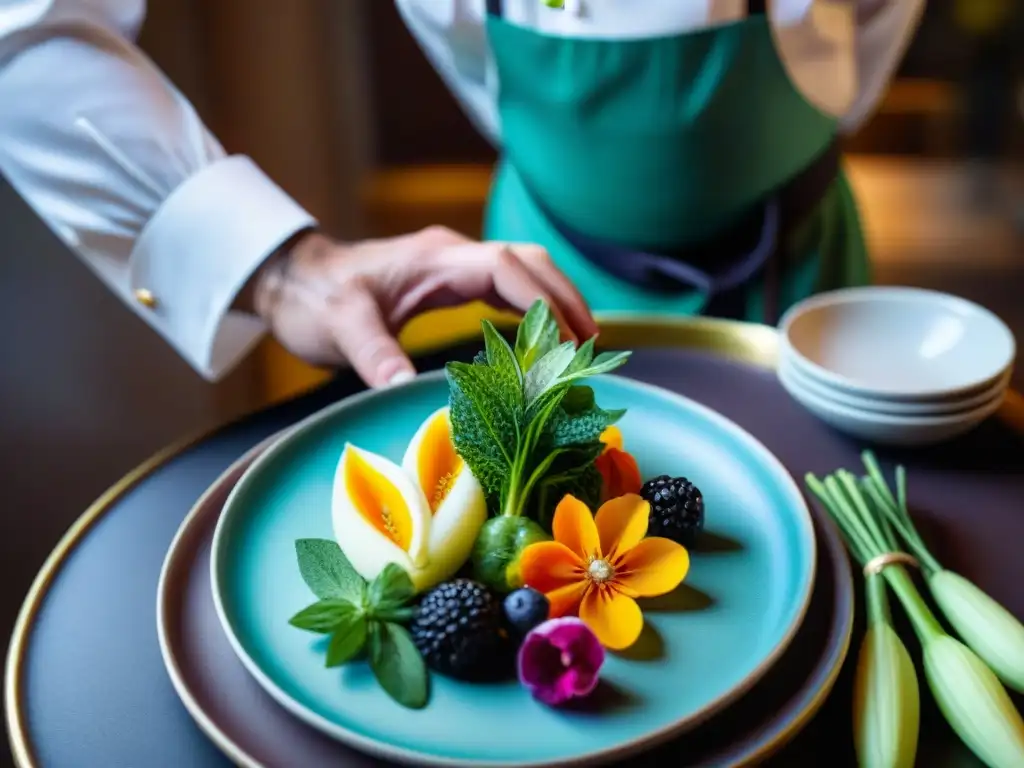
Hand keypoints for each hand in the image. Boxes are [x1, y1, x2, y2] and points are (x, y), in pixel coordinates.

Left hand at [245, 227, 597, 386]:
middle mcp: (452, 254)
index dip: (546, 298)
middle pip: (529, 262)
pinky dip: (531, 308)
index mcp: (436, 259)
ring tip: (580, 345)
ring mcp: (451, 265)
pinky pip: (504, 286)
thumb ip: (374, 354)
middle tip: (592, 345)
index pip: (508, 267)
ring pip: (522, 271)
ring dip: (554, 301)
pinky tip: (541, 339)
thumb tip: (408, 392)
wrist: (290, 278)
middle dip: (566, 297)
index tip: (573, 335)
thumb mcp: (339, 327)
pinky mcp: (447, 280)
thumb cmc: (313, 298)